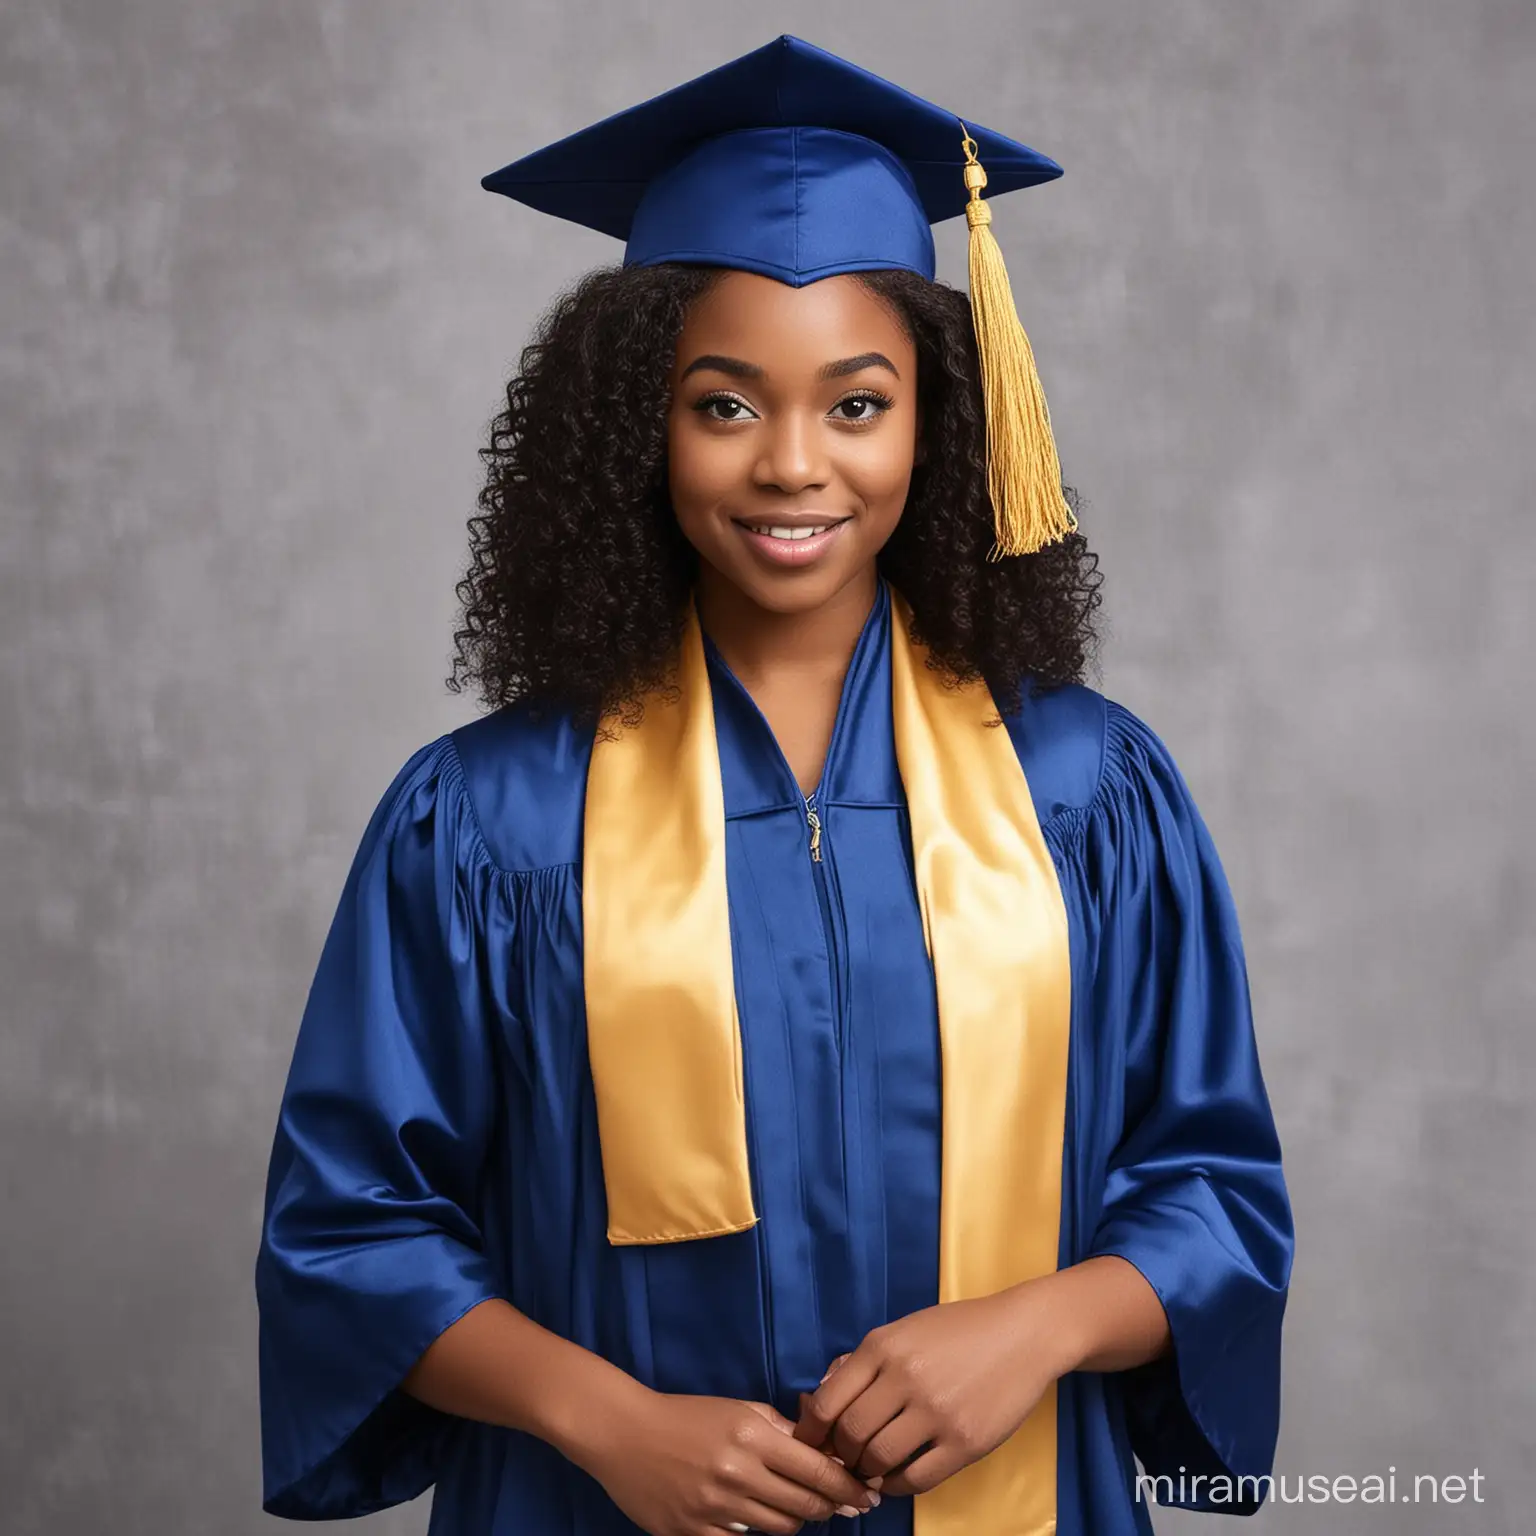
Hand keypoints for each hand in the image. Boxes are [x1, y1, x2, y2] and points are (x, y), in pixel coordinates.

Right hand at [582, 1389, 881, 1535]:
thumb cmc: (686, 1415)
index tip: (866, 1494)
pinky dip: (757, 1533)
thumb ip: (780, 1428)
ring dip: (798, 1519)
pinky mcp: (694, 1534)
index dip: (848, 1486)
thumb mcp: (738, 1408)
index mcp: (752, 1436)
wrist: (625, 1434)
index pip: (817, 1469)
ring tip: (801, 1508)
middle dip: (831, 1506)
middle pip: (805, 1504)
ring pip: (781, 1529)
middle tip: (843, 1505)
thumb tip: (821, 1448)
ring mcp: (715, 1508)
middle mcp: (738, 1474)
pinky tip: (758, 1518)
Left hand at [792, 1287, 1067, 1496]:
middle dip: (840, 1453)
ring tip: (869, 1468)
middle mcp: (905, 1378)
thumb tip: (824, 1398)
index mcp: (883, 1346)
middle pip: (850, 1433)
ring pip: (879, 1459)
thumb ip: (865, 1360)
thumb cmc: (960, 1329)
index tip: (810, 1442)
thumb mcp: (905, 1329)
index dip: (813, 1430)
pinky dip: (897, 1485)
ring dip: (867, 1470)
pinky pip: (917, 1478)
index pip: (830, 1400)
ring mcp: (936, 1413)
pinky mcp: (965, 1442)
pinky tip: (895, 1477)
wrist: (1023, 1334)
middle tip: (844, 1458)